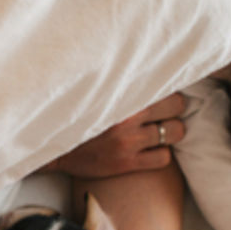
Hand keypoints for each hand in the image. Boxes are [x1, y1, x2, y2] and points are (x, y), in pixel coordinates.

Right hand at [43, 93, 186, 178]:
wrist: (53, 148)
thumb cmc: (77, 117)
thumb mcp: (96, 93)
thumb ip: (121, 84)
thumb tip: (148, 67)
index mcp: (120, 94)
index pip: (164, 83)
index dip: (167, 90)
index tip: (164, 94)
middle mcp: (127, 116)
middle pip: (177, 106)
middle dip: (173, 110)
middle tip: (163, 115)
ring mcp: (129, 140)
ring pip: (175, 132)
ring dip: (171, 133)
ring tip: (159, 133)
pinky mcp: (127, 163)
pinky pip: (164, 158)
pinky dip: (161, 155)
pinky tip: (150, 151)